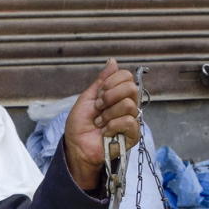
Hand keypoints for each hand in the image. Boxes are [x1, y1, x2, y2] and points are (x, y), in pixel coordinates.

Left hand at [62, 58, 140, 190]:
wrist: (76, 146)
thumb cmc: (80, 125)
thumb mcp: (87, 98)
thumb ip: (102, 80)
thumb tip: (113, 61)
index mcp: (118, 94)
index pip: (126, 76)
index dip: (110, 83)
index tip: (98, 95)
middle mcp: (127, 105)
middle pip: (131, 87)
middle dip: (109, 97)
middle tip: (98, 108)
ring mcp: (131, 120)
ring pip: (129, 104)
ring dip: (108, 114)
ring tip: (99, 123)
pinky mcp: (132, 135)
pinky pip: (129, 122)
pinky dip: (112, 126)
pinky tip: (105, 132)